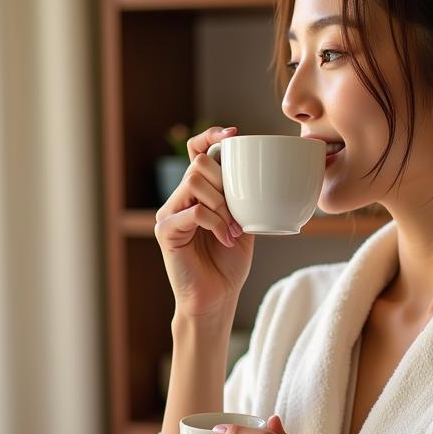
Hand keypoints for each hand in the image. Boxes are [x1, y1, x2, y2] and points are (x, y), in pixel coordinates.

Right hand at [154, 123, 254, 318]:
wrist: (216, 299)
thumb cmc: (228, 265)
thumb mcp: (244, 224)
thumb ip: (245, 198)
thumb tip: (266, 174)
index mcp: (198, 193)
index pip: (197, 150)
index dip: (212, 136)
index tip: (235, 134)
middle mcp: (180, 198)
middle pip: (199, 163)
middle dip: (225, 183)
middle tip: (239, 213)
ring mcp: (170, 213)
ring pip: (194, 181)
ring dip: (221, 203)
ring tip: (233, 228)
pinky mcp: (166, 231)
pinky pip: (193, 210)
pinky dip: (214, 222)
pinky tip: (226, 238)